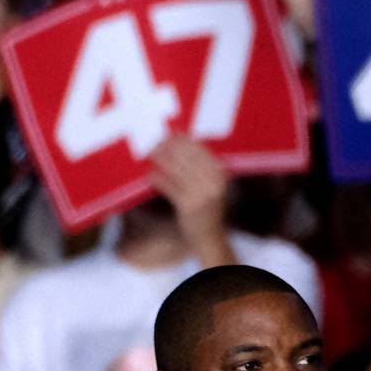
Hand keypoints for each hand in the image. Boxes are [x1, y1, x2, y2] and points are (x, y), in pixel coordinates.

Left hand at [148, 135, 229, 254]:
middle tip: (155, 140)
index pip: (200, 150)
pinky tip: (150, 175)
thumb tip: (184, 142)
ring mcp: (202, 196)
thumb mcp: (212, 185)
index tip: (171, 133)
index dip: (184, 140)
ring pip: (178, 171)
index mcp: (221, 174)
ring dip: (162, 160)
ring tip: (150, 153)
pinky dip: (160, 181)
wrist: (210, 237)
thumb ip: (202, 167)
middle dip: (170, 147)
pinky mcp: (188, 208)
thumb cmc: (207, 208)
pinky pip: (171, 190)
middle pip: (188, 158)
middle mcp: (213, 183)